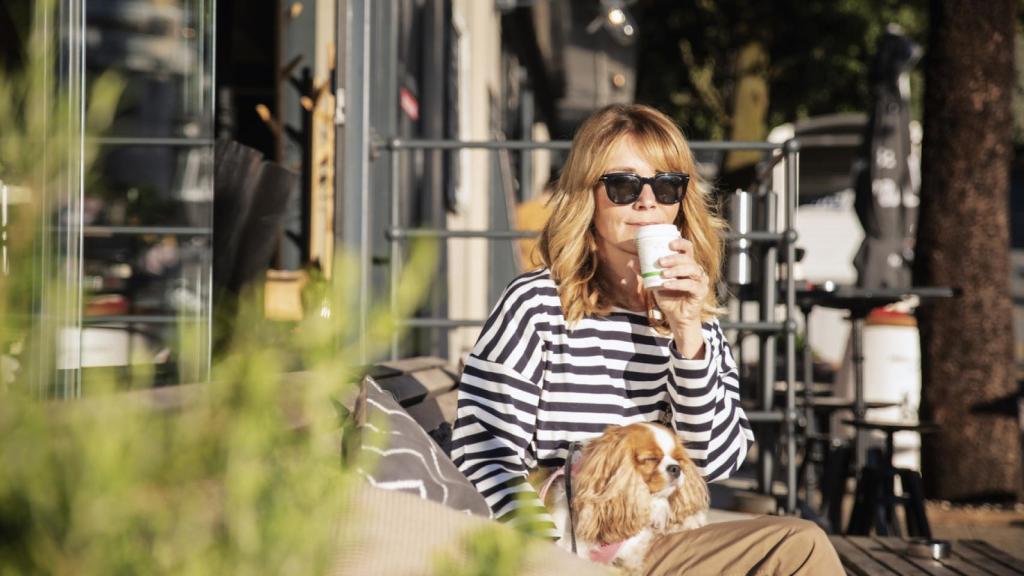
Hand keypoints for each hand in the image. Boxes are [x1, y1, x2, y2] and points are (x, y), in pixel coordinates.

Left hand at [651, 238, 708, 357]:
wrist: (675, 317)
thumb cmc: (667, 297)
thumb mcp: (655, 283)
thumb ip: (646, 273)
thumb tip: (632, 262)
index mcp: (686, 264)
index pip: (687, 248)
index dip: (680, 243)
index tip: (669, 244)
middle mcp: (695, 270)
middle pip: (688, 258)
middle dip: (674, 258)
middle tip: (660, 261)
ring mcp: (700, 280)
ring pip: (691, 269)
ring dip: (676, 270)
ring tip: (663, 274)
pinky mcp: (701, 291)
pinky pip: (691, 285)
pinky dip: (678, 284)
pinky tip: (667, 285)